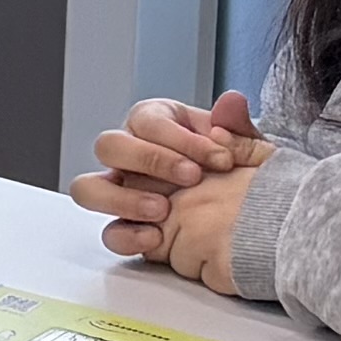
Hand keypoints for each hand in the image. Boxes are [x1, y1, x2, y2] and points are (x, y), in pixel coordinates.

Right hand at [72, 92, 266, 271]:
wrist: (251, 214)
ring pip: (89, 188)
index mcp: (155, 124)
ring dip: (123, 198)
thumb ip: (237, 126)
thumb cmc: (241, 173)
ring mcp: (122, 192)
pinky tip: (157, 237)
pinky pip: (109, 232)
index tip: (221, 158)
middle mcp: (129, 155)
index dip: (181, 139)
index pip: (147, 121)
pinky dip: (126, 235)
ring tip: (161, 210)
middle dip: (149, 160)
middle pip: (108, 146)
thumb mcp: (248, 148)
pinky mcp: (127, 228)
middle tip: (191, 178)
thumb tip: (231, 102)